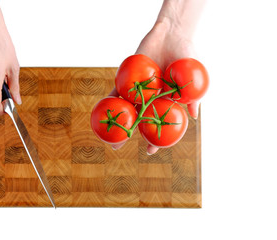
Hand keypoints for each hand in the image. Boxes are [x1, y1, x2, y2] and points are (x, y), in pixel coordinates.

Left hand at [111, 0, 205, 153]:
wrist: (173, 33)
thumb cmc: (186, 53)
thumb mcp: (193, 75)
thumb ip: (193, 95)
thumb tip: (194, 116)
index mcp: (164, 101)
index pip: (157, 123)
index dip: (154, 137)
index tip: (151, 151)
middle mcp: (149, 97)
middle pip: (137, 119)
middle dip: (127, 133)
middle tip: (117, 147)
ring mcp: (137, 88)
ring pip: (124, 107)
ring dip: (114, 120)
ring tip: (104, 133)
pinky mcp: (128, 76)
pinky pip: (117, 89)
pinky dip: (110, 98)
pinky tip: (101, 108)